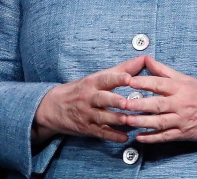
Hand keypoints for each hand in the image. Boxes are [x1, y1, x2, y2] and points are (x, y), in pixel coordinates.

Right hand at [32, 56, 146, 142]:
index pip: (105, 79)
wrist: (53, 107)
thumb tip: (143, 59)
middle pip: (102, 99)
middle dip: (115, 101)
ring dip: (116, 119)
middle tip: (127, 103)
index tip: (129, 78)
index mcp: (91, 83)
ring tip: (129, 121)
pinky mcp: (87, 128)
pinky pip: (101, 133)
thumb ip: (121, 69)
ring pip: (102, 117)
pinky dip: (113, 136)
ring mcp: (87, 114)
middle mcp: (88, 98)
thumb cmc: (79, 90)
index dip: (117, 78)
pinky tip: (124, 137)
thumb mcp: (95, 77)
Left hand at [124, 57, 196, 142]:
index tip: (127, 81)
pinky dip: (152, 138)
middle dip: (138, 105)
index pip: (158, 84)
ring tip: (125, 120)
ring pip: (158, 122)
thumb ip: (163, 70)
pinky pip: (165, 137)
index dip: (142, 82)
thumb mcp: (186, 78)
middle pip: (156, 105)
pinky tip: (139, 138)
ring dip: (141, 122)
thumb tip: (146, 59)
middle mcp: (181, 104)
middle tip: (121, 103)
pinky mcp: (184, 134)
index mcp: (181, 88)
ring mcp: (182, 120)